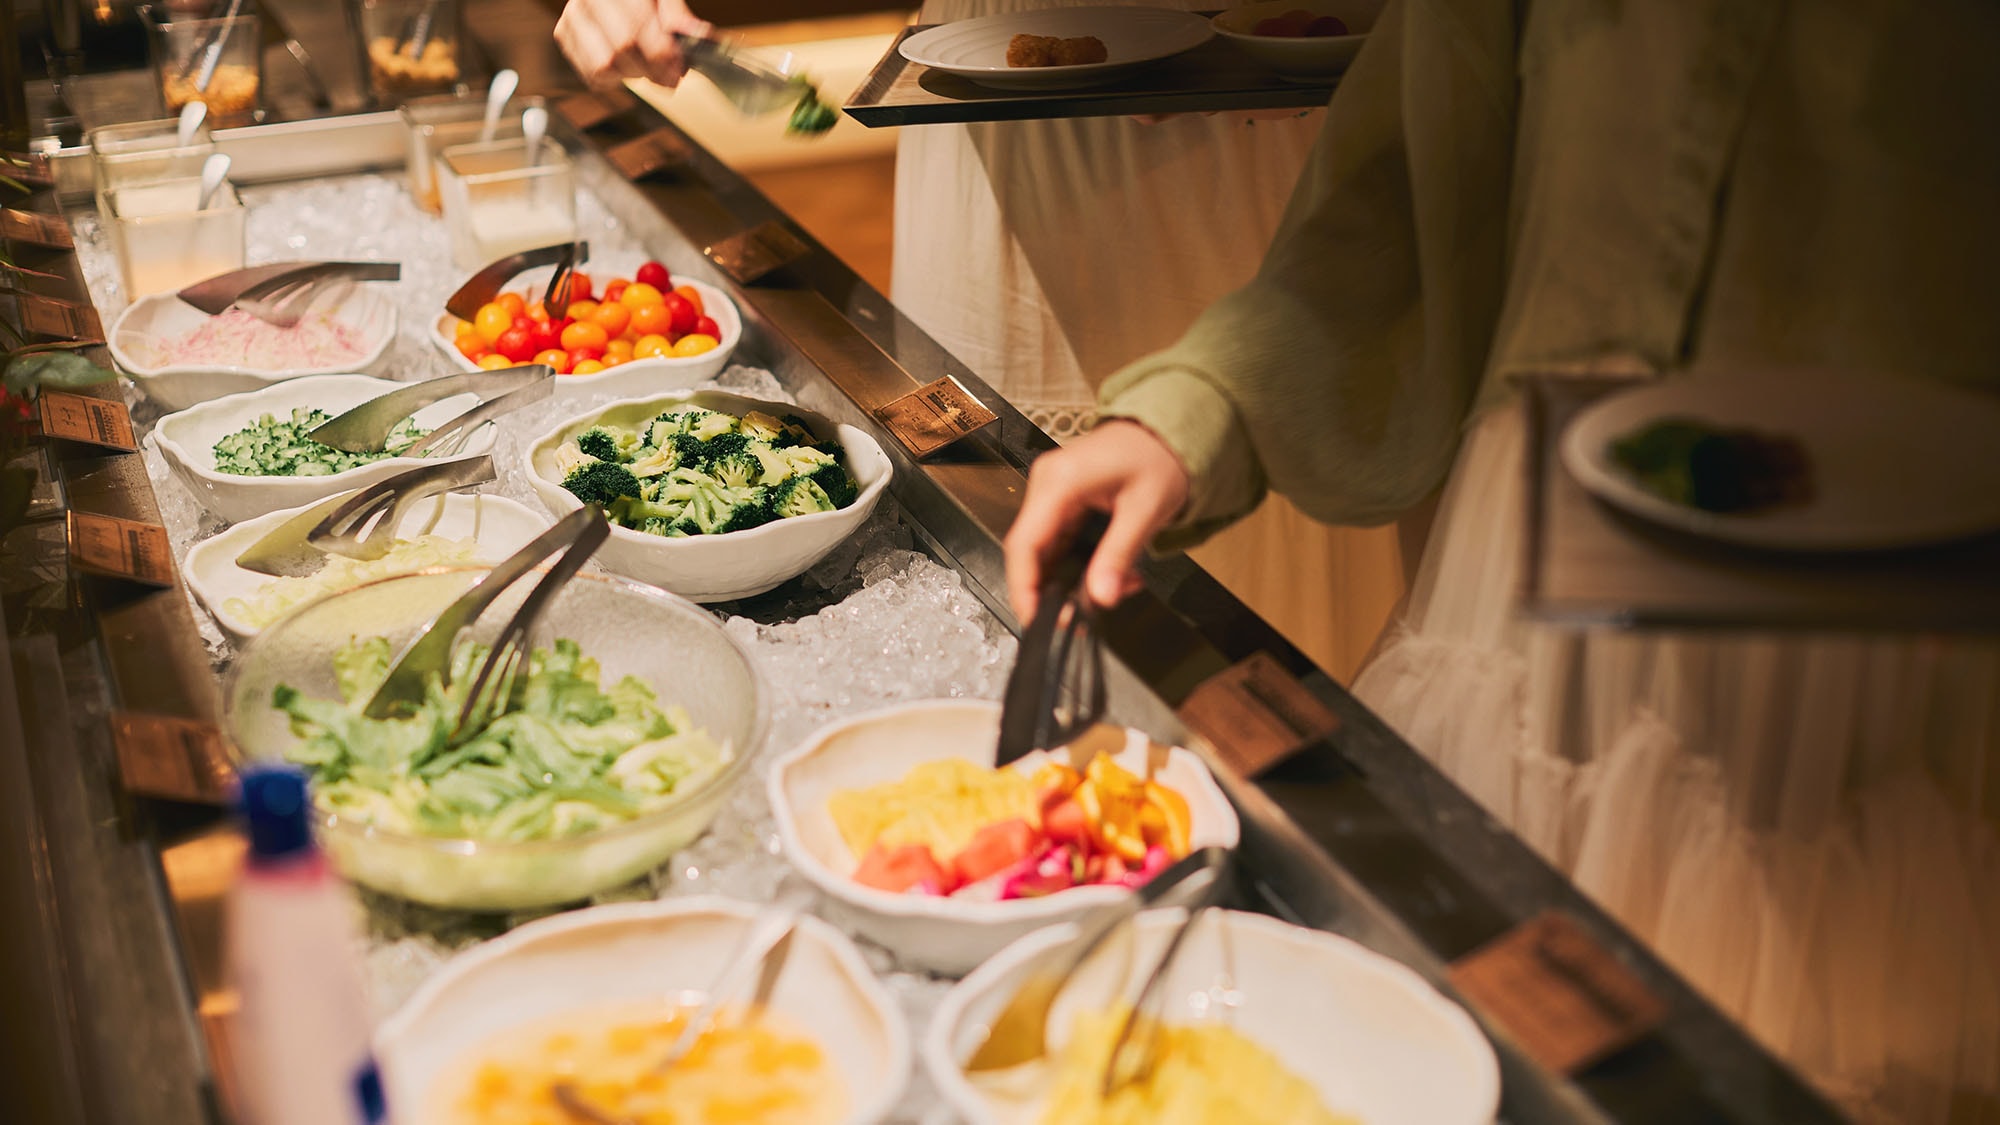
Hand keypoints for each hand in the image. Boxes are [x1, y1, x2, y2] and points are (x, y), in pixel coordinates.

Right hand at [555, 0, 711, 89]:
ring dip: (633, 74)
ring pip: (603, 66)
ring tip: (647, 67)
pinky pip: (592, 74)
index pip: (636, 28)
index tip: (679, 68)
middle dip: (652, 69)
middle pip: (621, 49)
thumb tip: (700, 36)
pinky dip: (616, 78)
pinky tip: (628, 66)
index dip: (660, 54)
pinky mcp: (565, 37)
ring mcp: (572, 18)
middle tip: (670, 77)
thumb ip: (678, 15)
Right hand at [1003, 420, 1190, 622]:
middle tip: (1074, 621)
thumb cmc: (1157, 455)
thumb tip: (1101, 597)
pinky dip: (1076, 565)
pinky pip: (1057, 542)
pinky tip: (1106, 575)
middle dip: (1048, 592)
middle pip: (1028, 552)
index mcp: (1060, 481)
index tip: (1035, 619)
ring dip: (1067, 581)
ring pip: (1043, 551)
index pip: (1024, 544)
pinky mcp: (1061, 500)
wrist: (1166, 429)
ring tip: (1105, 595)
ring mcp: (1051, 492)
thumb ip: (1119, 555)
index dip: (1024, 588)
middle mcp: (1046, 484)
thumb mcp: (1145, 509)